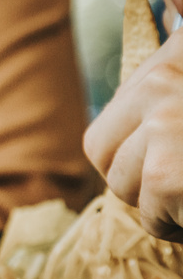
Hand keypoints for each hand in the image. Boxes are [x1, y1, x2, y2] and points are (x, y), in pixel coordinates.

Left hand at [83, 31, 182, 241]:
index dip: (128, 162)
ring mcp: (166, 130)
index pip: (103, 133)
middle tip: (181, 188)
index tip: (163, 168)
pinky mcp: (170, 177)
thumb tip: (147, 52)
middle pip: (108, 164)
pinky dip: (179, 226)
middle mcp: (160, 90)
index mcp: (162, 68)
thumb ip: (160, 94)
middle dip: (143, 188)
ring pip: (128, 192)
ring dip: (165, 209)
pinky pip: (155, 217)